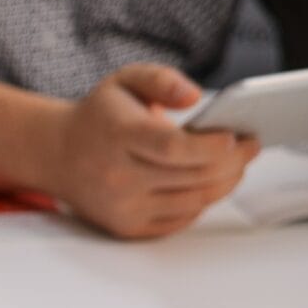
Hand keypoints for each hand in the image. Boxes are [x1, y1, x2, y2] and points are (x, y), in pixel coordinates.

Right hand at [45, 64, 259, 238]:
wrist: (56, 155)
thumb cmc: (99, 117)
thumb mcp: (125, 81)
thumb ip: (162, 80)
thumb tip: (195, 97)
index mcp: (117, 136)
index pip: (173, 148)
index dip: (211, 146)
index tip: (236, 136)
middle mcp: (117, 176)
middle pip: (192, 177)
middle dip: (233, 162)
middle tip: (250, 146)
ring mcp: (121, 207)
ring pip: (193, 202)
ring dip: (225, 183)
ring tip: (237, 164)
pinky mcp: (126, 227)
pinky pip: (180, 221)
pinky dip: (202, 202)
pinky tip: (209, 183)